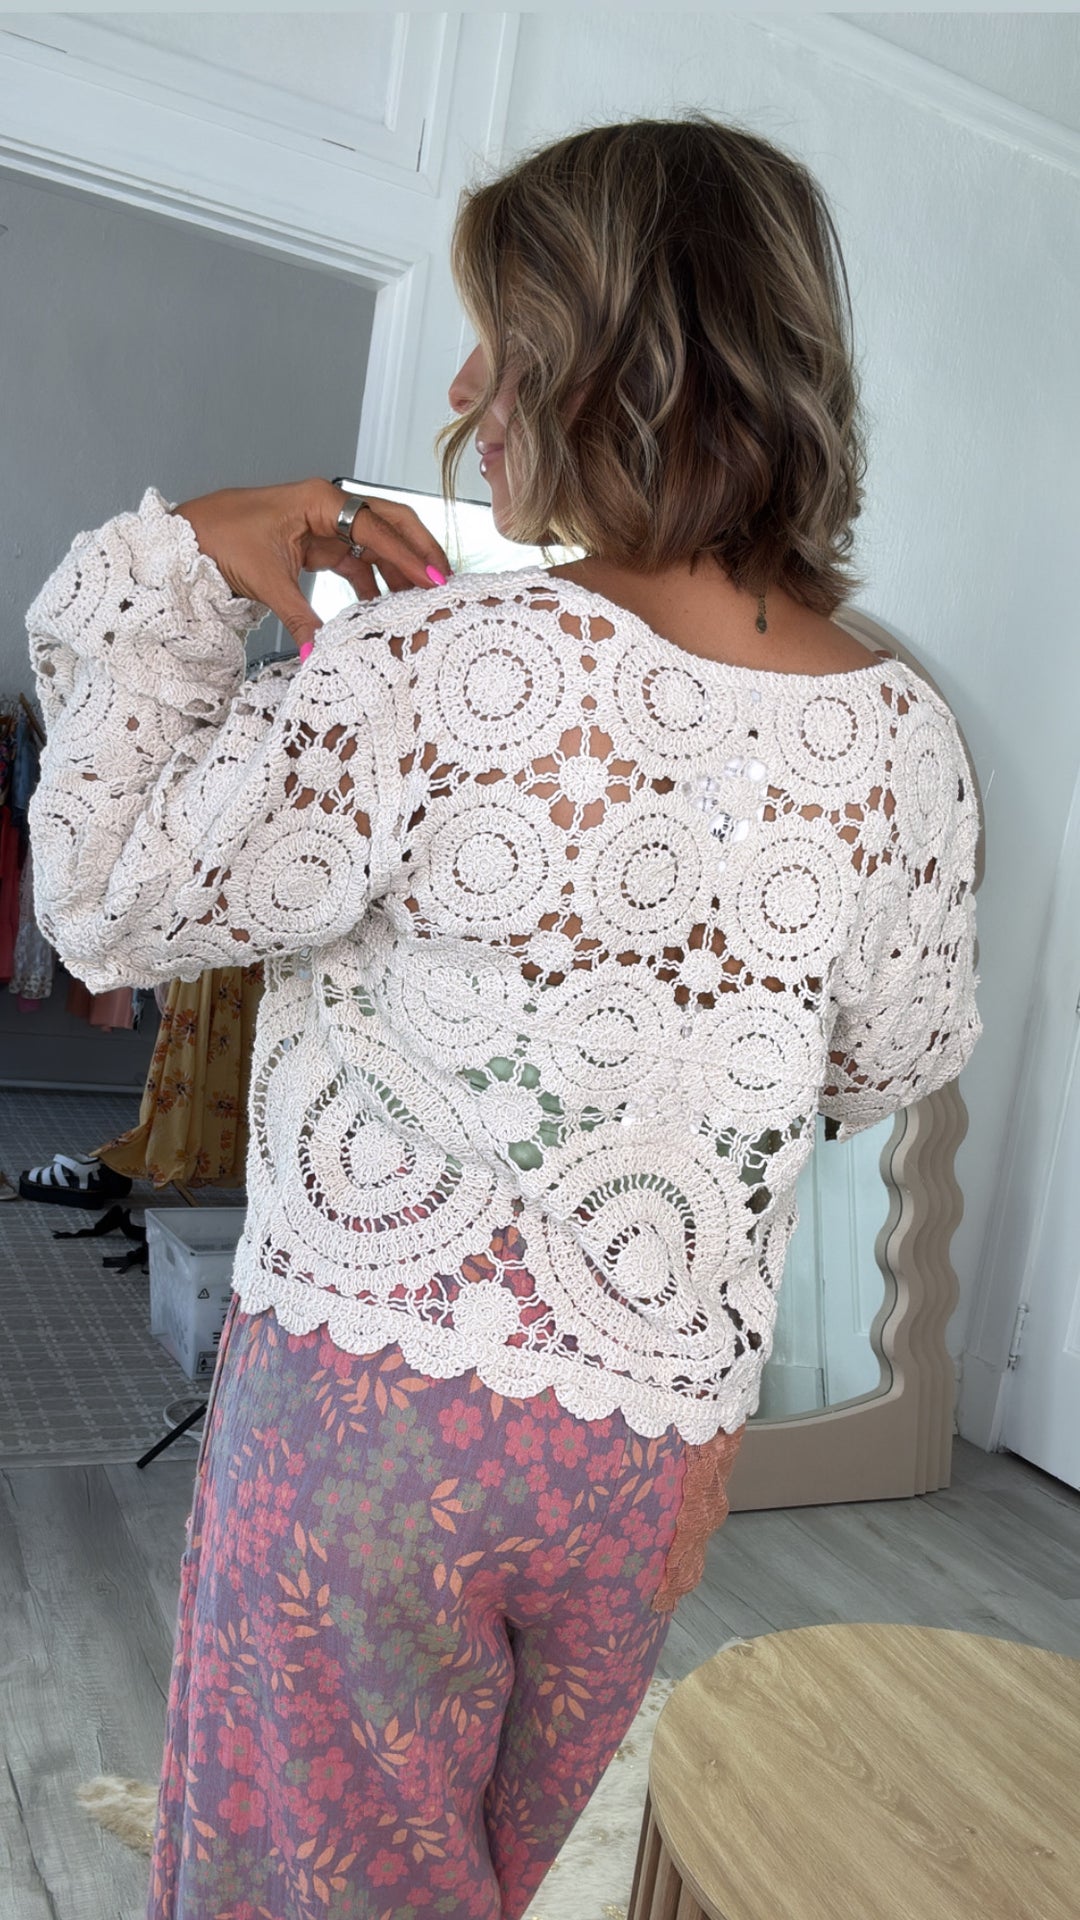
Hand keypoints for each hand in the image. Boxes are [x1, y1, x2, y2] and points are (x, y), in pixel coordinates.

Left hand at [173, 478, 453, 655]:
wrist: (187, 539)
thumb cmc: (220, 538)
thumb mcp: (266, 580)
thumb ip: (301, 618)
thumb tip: (318, 657)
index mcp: (319, 500)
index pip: (377, 528)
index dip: (408, 556)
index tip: (433, 580)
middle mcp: (327, 506)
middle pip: (390, 524)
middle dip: (418, 552)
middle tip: (444, 582)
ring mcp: (323, 525)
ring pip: (376, 545)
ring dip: (398, 571)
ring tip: (420, 601)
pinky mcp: (314, 545)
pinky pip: (355, 562)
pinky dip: (371, 583)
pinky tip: (382, 607)